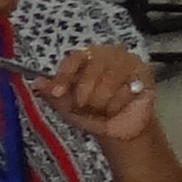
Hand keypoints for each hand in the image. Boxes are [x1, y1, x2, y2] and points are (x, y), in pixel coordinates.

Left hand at [43, 41, 162, 151]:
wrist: (117, 128)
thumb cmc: (91, 112)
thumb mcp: (65, 105)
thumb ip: (52, 92)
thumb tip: (37, 82)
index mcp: (88, 55)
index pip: (75, 57)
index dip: (65, 75)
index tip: (57, 92)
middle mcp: (109, 53)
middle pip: (92, 70)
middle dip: (85, 96)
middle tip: (85, 106)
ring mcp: (129, 61)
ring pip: (109, 82)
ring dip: (102, 103)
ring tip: (103, 108)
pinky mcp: (145, 73)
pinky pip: (126, 91)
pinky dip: (118, 105)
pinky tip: (119, 106)